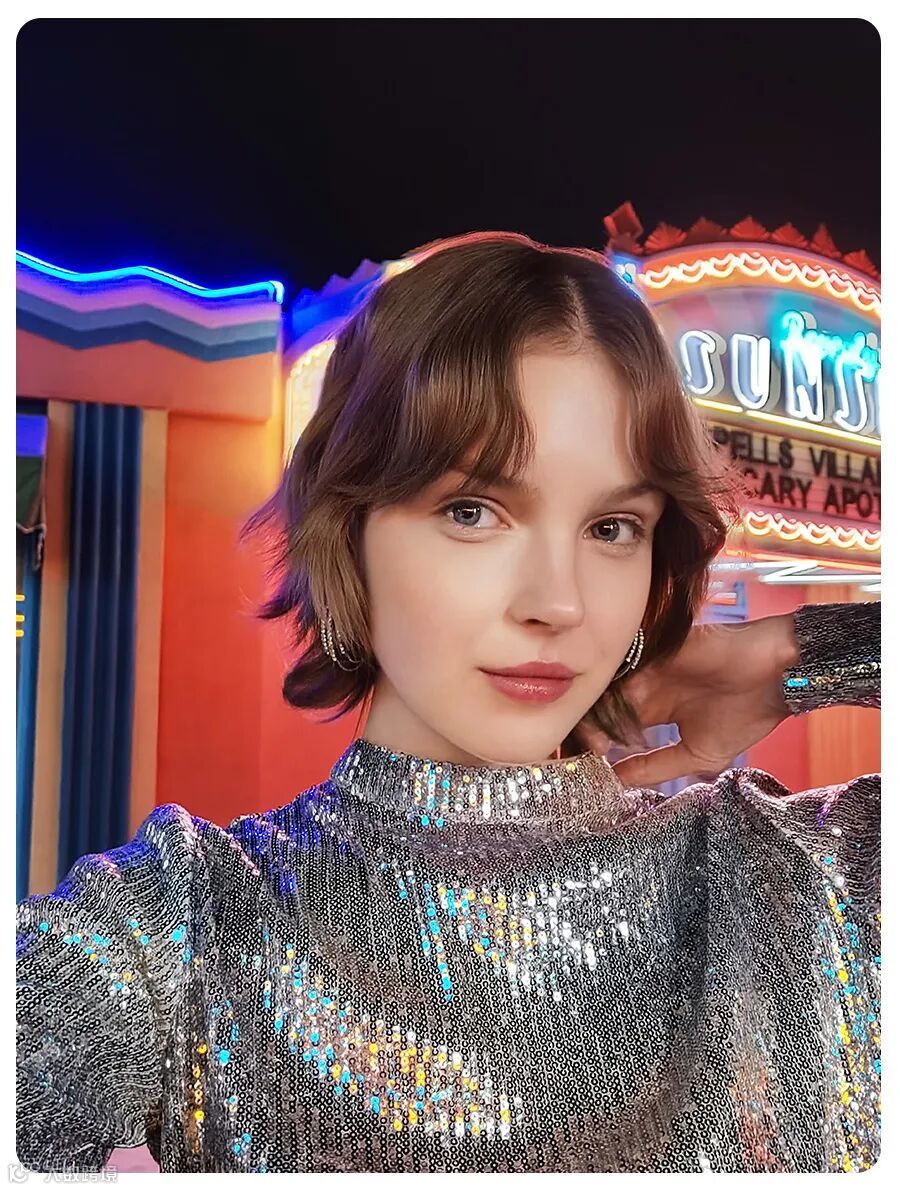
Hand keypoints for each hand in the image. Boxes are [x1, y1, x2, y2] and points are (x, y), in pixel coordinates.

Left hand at [571, 613, 799, 787]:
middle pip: (602, 706)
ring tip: (593, 736)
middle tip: (583, 751)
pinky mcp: (654, 646)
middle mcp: (646, 687)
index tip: (584, 766)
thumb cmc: (747, 714)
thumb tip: (617, 782)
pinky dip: (609, 680)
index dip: (597, 745)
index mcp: (655, 710)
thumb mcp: (699, 755)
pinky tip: (602, 702)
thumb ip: (657, 767)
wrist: (777, 674)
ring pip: (606, 686)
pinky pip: (622, 661)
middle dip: (589, 729)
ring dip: (597, 711)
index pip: (613, 727)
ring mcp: (647, 665)